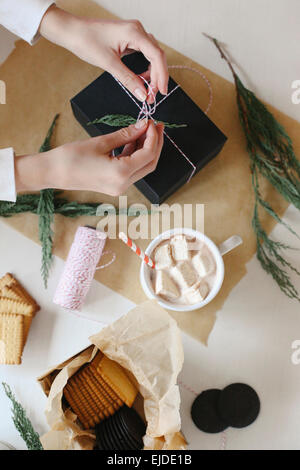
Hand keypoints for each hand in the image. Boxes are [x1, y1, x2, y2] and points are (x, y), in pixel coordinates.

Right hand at [15, 120, 163, 195]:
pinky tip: (133, 140)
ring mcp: (119, 187)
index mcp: (121, 173)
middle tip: (155, 126)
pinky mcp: (114, 185)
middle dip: (155, 144)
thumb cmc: (72, 157)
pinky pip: (131, 170)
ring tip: (144, 130)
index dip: (153, 137)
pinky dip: (135, 155)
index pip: (148, 154)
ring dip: (146, 149)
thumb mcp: (101, 142)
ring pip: (142, 167)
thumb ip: (125, 134)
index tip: (151, 122)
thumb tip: (142, 125)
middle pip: (149, 164)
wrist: (53, 173)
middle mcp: (123, 184)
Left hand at [40, 6, 168, 101]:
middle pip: (157, 55)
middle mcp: (137, 30)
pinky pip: (144, 53)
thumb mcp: (109, 64)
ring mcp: (134, 33)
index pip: (157, 55)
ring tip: (148, 90)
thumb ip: (128, 80)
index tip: (161, 92)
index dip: (162, 75)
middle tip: (153, 96)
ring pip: (152, 55)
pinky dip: (146, 67)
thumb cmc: (86, 41)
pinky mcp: (129, 38)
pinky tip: (142, 78)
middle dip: (157, 77)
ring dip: (152, 73)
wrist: (72, 31)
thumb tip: (143, 94)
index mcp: (134, 32)